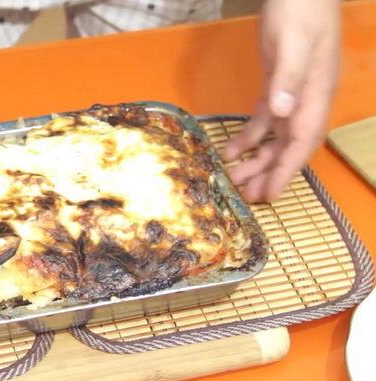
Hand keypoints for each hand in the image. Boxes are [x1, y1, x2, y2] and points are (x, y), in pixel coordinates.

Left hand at [224, 0, 339, 201]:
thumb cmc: (300, 11)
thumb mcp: (292, 44)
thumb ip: (287, 78)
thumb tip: (281, 112)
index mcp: (314, 95)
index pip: (302, 142)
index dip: (287, 171)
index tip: (271, 194)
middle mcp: (305, 99)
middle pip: (288, 146)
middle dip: (269, 172)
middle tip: (248, 197)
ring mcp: (292, 92)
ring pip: (275, 136)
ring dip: (257, 158)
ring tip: (235, 180)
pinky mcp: (276, 83)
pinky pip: (264, 118)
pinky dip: (249, 135)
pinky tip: (231, 149)